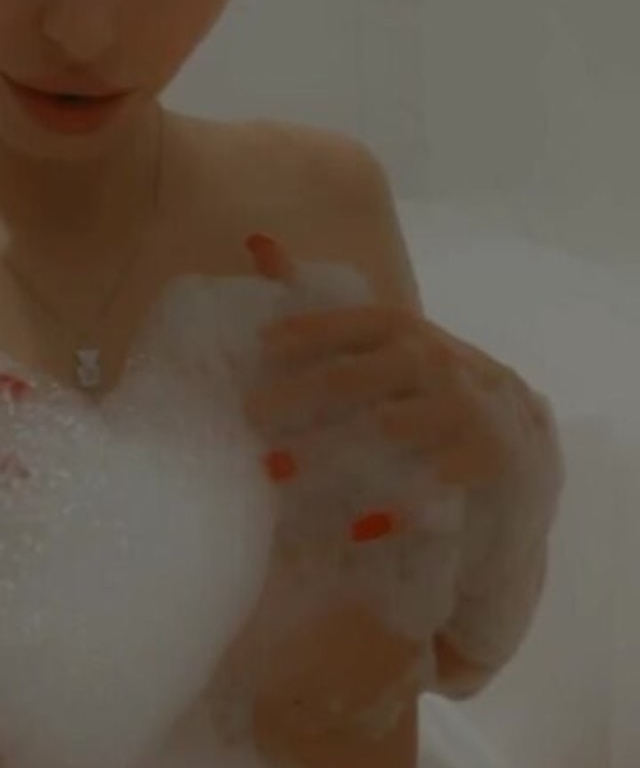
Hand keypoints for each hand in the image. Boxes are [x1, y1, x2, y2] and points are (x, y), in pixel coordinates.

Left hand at [244, 233, 525, 490]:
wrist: (516, 439)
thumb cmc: (426, 386)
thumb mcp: (382, 341)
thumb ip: (320, 306)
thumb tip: (257, 242)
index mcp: (405, 330)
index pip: (355, 323)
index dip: (309, 331)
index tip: (260, 348)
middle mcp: (437, 361)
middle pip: (364, 374)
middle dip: (305, 394)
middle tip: (250, 416)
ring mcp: (466, 408)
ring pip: (394, 426)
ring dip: (337, 449)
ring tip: (281, 470)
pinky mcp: (489, 459)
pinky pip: (438, 482)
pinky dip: (399, 503)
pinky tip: (358, 525)